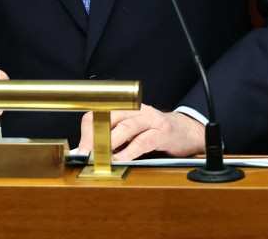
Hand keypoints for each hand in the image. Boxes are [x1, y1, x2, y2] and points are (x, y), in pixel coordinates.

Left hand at [75, 105, 204, 161]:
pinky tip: (122, 160)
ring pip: (126, 127)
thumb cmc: (154, 132)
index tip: (81, 149)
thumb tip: (90, 152)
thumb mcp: (131, 131)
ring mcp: (150, 119)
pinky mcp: (163, 132)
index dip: (87, 130)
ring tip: (101, 157)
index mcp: (125, 108)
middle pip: (109, 117)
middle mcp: (136, 110)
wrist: (186, 131)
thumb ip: (113, 138)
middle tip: (87, 153)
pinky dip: (130, 151)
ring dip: (111, 143)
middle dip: (95, 136)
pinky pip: (144, 141)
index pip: (99, 113)